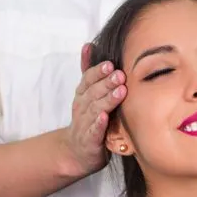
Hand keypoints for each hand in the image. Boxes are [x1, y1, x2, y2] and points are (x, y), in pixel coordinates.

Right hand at [61, 44, 126, 177]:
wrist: (76, 152)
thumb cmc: (87, 120)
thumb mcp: (87, 94)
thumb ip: (89, 72)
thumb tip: (89, 44)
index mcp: (82, 95)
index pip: (88, 80)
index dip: (98, 72)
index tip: (110, 64)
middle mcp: (81, 107)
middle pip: (93, 92)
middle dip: (106, 83)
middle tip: (120, 75)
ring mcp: (84, 124)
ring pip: (95, 110)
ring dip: (107, 100)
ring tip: (120, 92)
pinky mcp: (89, 141)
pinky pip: (93, 131)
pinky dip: (98, 124)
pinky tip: (105, 117)